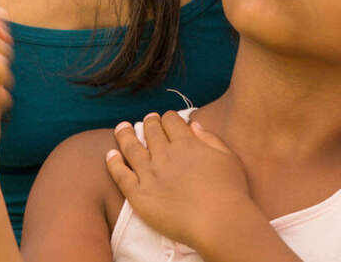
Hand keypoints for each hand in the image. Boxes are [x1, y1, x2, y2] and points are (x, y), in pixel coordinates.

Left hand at [106, 111, 252, 251]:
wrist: (219, 222)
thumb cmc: (230, 192)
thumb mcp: (228, 158)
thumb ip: (210, 139)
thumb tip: (193, 124)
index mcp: (187, 144)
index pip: (171, 121)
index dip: (168, 118)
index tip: (167, 119)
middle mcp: (165, 155)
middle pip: (151, 131)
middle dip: (149, 122)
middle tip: (148, 120)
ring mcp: (150, 174)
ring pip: (131, 148)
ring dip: (125, 135)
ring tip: (122, 128)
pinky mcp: (139, 195)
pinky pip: (121, 175)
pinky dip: (113, 163)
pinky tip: (110, 155)